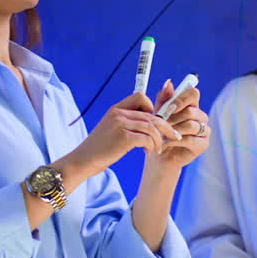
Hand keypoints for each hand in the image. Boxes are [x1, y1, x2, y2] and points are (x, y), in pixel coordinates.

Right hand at [67, 92, 181, 180]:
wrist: (83, 161)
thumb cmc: (99, 149)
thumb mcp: (111, 129)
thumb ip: (127, 122)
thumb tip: (149, 123)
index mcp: (116, 109)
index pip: (140, 96)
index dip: (152, 108)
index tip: (156, 123)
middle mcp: (119, 113)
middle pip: (151, 114)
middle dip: (165, 126)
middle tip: (173, 136)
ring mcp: (121, 124)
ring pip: (152, 127)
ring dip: (159, 139)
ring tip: (157, 149)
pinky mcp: (123, 137)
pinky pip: (147, 138)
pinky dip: (151, 146)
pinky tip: (148, 152)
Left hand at [149, 79, 209, 170]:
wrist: (159, 154)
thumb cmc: (159, 131)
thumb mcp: (158, 113)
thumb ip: (163, 99)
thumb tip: (169, 83)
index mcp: (191, 105)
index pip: (193, 93)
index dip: (182, 99)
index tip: (168, 108)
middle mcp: (200, 116)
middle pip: (191, 111)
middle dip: (173, 119)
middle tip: (160, 125)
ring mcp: (204, 130)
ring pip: (191, 125)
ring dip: (173, 130)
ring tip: (161, 135)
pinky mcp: (203, 144)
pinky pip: (190, 139)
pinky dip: (175, 141)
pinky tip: (165, 144)